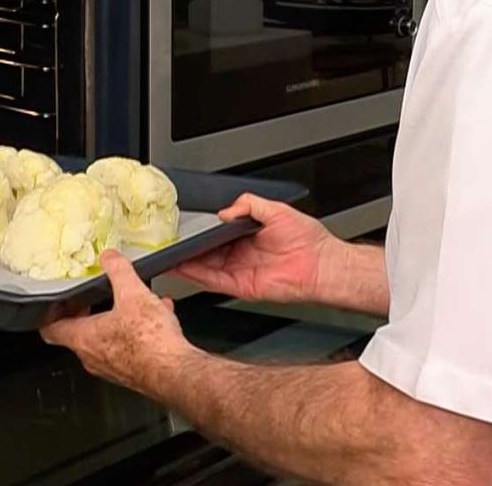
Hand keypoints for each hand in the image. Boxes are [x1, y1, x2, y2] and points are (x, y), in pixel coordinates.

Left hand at [40, 250, 195, 394]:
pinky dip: (138, 332)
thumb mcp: (132, 292)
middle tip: (91, 301)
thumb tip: (109, 258)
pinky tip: (158, 316)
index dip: (50, 314)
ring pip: (106, 341)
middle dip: (85, 315)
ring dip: (116, 322)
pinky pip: (129, 348)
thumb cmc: (148, 341)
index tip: (55, 304)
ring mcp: (112, 367)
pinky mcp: (133, 372)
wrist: (174, 371)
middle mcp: (93, 357)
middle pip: (78, 335)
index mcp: (83, 338)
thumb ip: (117, 271)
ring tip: (132, 304)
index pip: (51, 329)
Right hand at [172, 192, 337, 304]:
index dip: (201, 233)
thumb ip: (249, 205)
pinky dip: (198, 276)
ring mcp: (241, 272)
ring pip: (206, 268)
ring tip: (170, 255)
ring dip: (188, 263)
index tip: (185, 228)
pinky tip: (185, 268)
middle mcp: (242, 255)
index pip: (217, 235)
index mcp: (248, 236)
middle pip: (207, 253)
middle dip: (189, 249)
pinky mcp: (243, 287)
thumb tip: (224, 212)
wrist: (322, 264)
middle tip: (171, 241)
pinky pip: (215, 282)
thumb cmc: (308, 239)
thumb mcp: (275, 209)